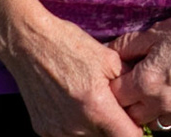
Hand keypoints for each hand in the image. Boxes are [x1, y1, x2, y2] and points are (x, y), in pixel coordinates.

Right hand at [0, 9, 144, 136]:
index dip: (137, 130)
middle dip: (115, 126)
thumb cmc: (70, 46)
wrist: (28, 43)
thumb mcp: (110, 59)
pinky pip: (68, 134)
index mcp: (96, 108)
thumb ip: (130, 84)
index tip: (136, 120)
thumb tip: (142, 99)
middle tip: (113, 105)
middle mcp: (76, 126)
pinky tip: (73, 103)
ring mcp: (57, 131)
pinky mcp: (43, 129)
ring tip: (92, 102)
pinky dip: (76, 124)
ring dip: (95, 127)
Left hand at [110, 1, 170, 134]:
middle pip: (132, 116)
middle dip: (131, 103)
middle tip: (137, 86)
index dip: (116, 85)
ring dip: (152, 112)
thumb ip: (125, 47)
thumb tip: (105, 52)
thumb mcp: (153, 31)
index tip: (122, 77)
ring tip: (157, 93)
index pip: (115, 96)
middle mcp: (163, 101)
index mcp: (147, 81)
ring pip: (155, 124)